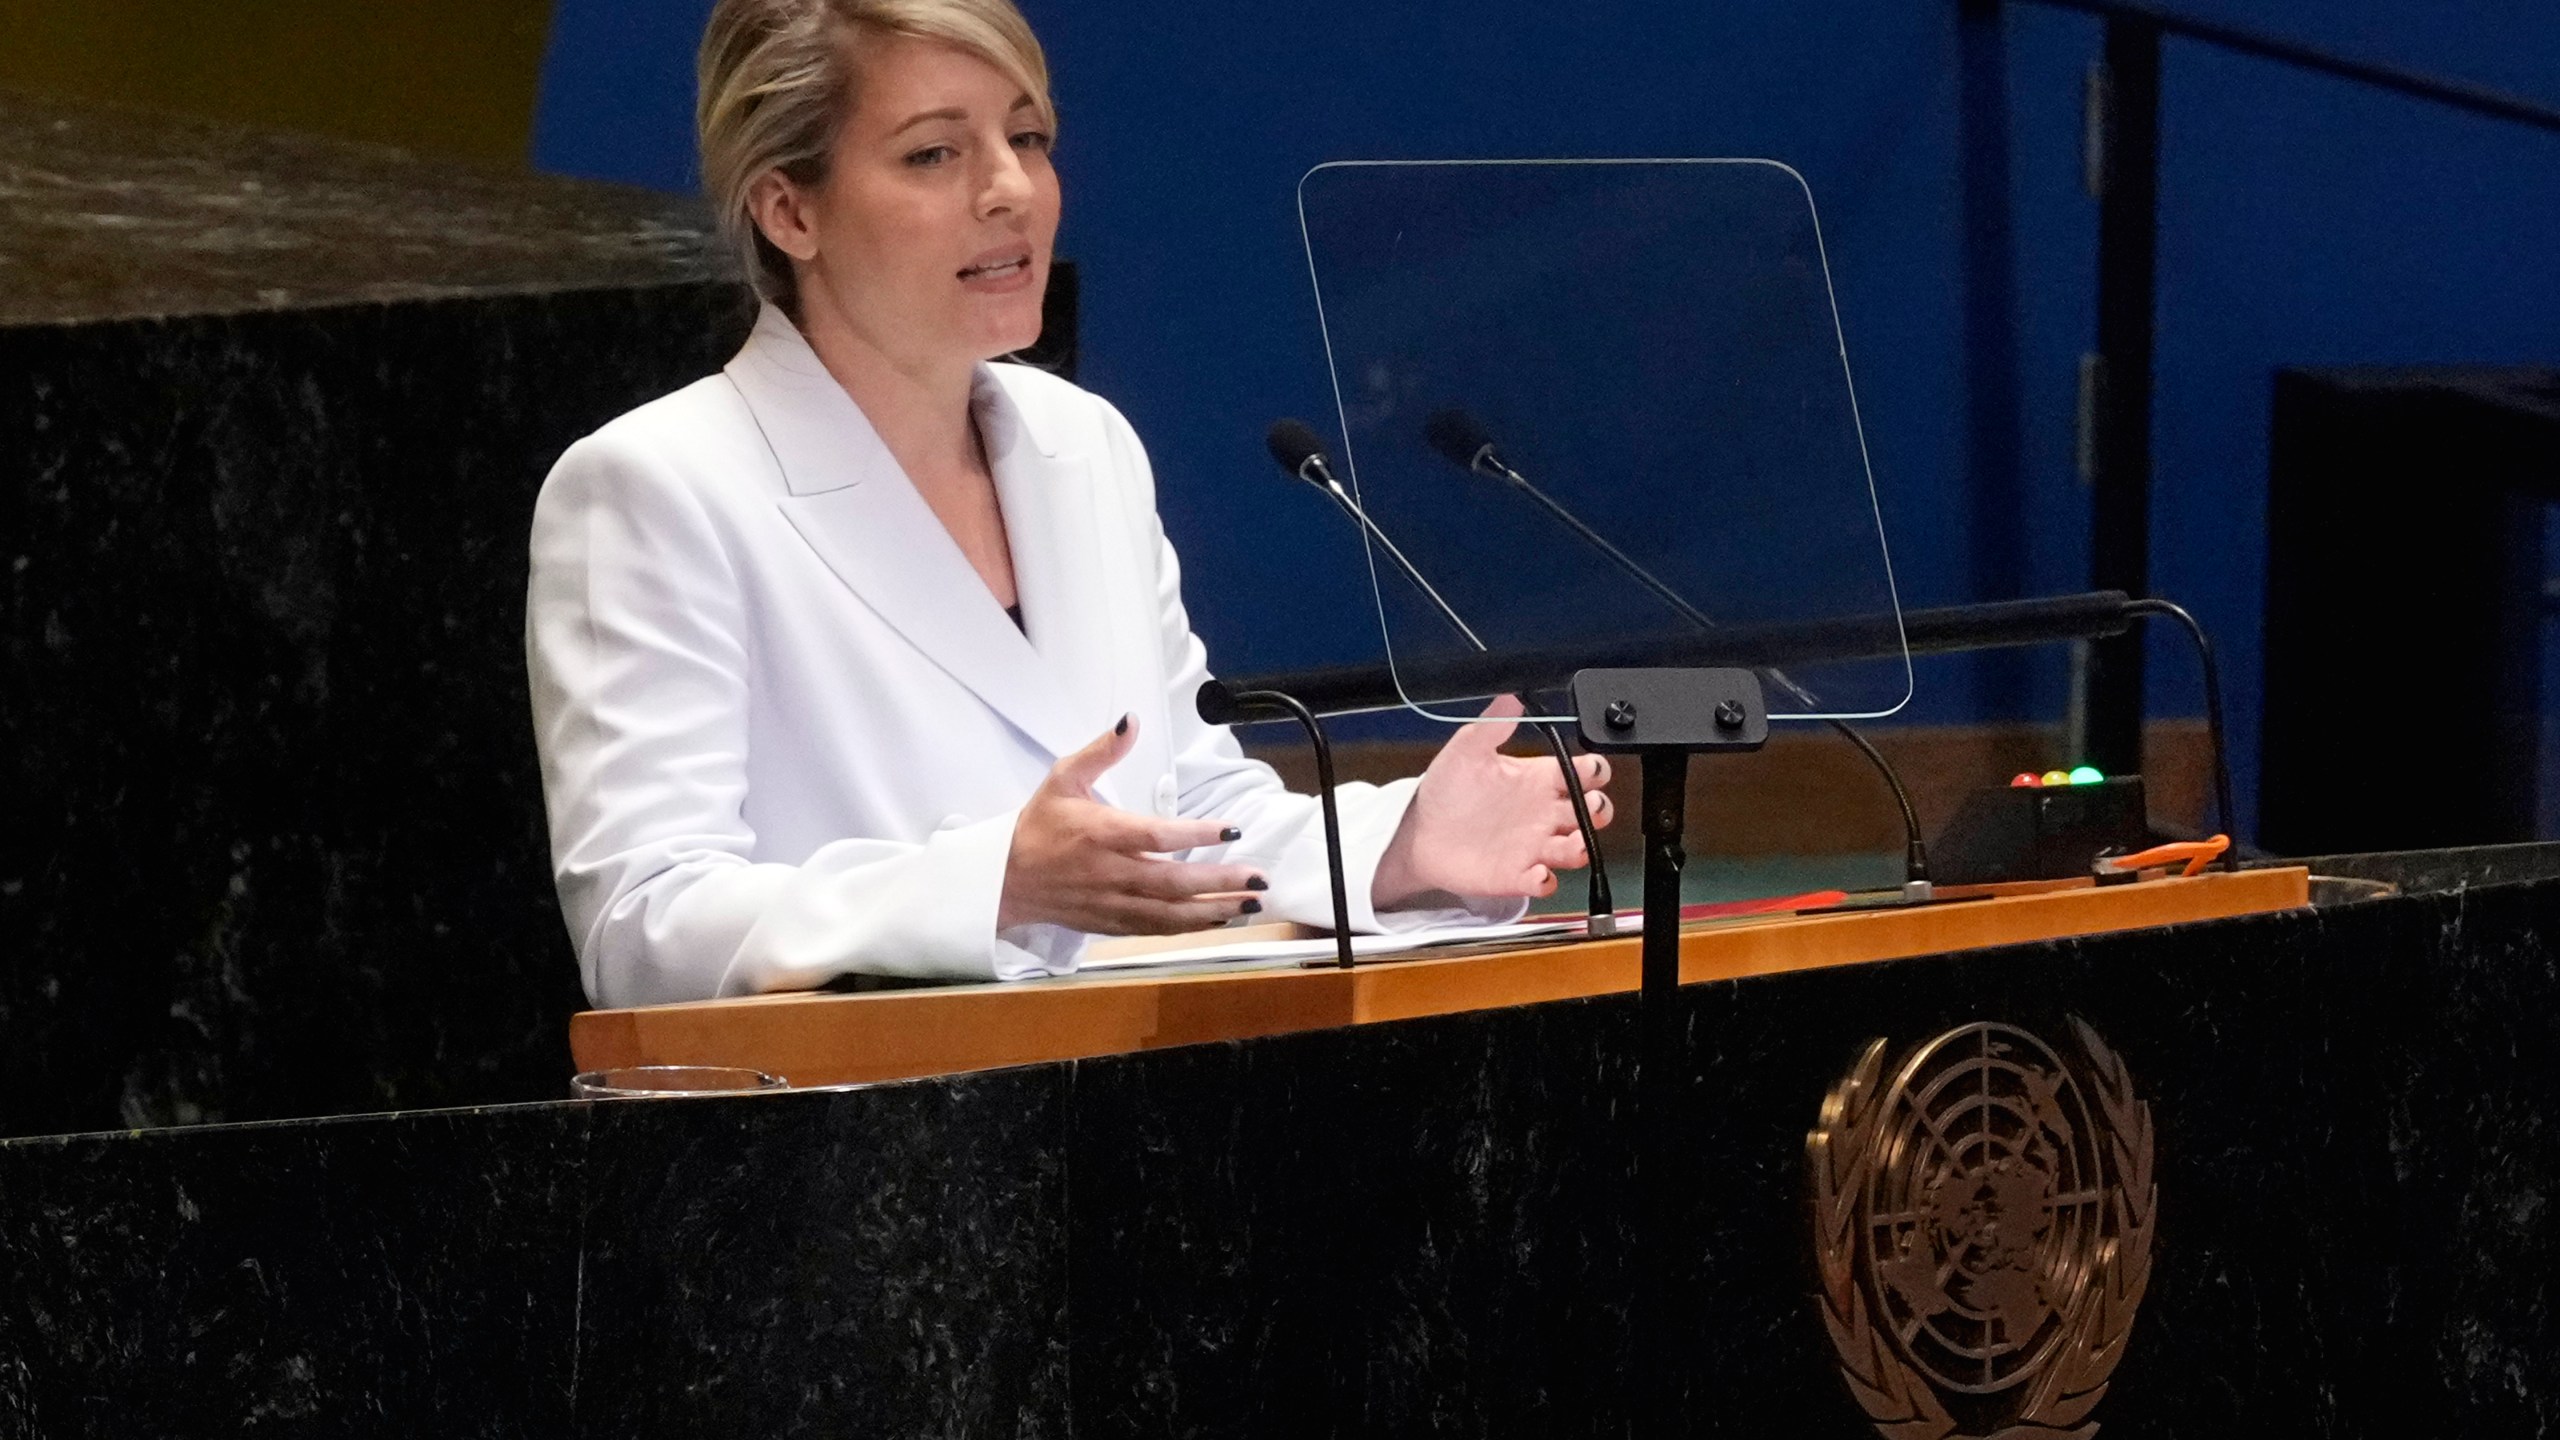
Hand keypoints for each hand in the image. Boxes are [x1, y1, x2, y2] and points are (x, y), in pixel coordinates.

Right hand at [998, 716, 1268, 934]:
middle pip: (1173, 882)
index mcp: (1101, 833)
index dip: (1197, 834)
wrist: (1004, 879)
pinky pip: (1156, 929)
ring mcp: (1112, 903)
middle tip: (1258, 878)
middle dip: (1220, 882)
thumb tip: (1131, 720)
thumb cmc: (1037, 826)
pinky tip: (1218, 919)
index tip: (1232, 829)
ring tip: (1251, 904)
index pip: (1157, 836)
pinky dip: (1189, 927)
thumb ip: (1101, 751)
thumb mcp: (1063, 778)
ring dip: (1214, 911)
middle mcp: (1110, 872)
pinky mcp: (1111, 923)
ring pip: (1170, 913)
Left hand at [1370, 694, 1613, 908]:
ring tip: (1571, 844)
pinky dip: (1547, 881)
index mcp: (1537, 779)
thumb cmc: (1446, 791)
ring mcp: (1534, 846)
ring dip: (1581, 847)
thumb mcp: (1466, 751)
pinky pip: (1546, 882)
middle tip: (1588, 807)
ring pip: (1577, 849)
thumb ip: (1492, 725)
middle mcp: (1543, 813)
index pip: (1583, 772)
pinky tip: (1536, 872)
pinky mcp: (1518, 875)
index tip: (1591, 770)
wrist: (1418, 833)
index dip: (1595, 770)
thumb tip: (1511, 698)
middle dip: (1600, 810)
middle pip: (1592, 812)